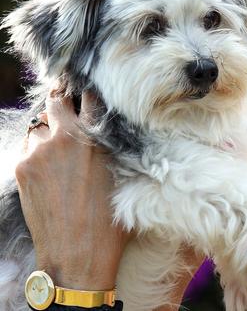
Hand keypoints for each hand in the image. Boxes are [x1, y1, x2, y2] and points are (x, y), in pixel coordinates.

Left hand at [16, 88, 129, 289]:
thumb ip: (113, 148)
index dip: (90, 94)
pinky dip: (36, 151)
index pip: (91, 98)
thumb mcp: (123, 178)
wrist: (78, 254)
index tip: (89, 93)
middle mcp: (66, 139)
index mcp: (97, 139)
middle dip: (63, 103)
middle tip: (69, 108)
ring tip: (59, 150)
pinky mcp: (22, 167)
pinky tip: (49, 170)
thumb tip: (110, 132)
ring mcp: (39, 152)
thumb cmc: (109, 222)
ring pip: (39, 126)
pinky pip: (27, 147)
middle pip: (57, 101)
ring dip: (48, 131)